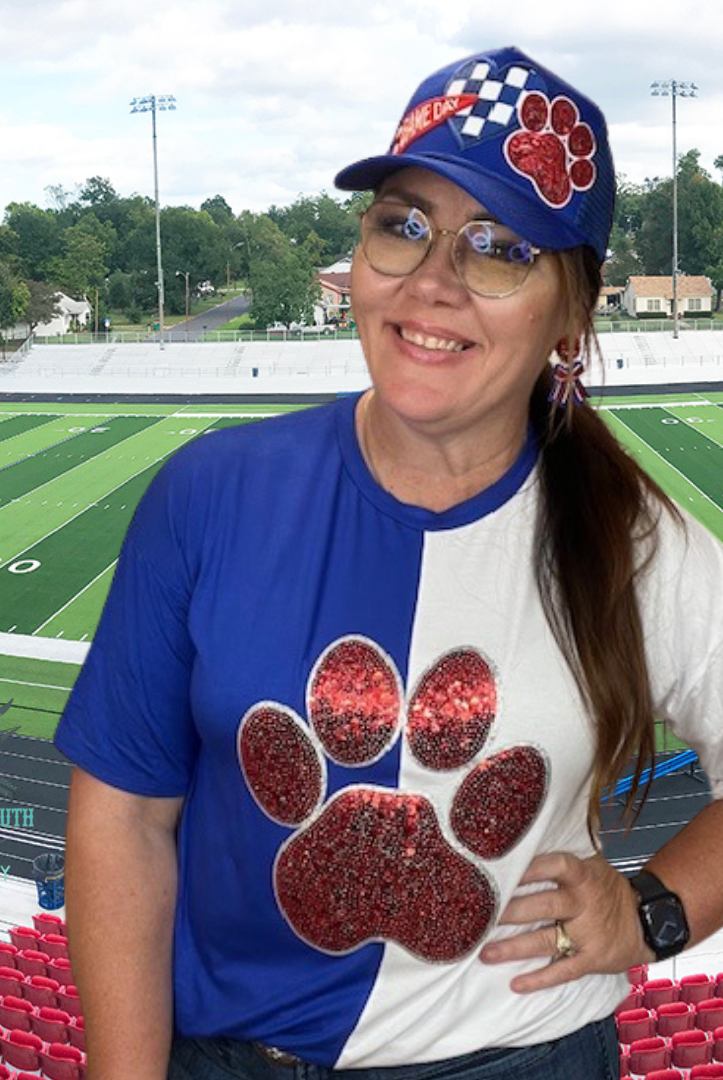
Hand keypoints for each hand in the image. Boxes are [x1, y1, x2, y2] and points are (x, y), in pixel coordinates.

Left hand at [478, 851, 654, 992]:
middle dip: (512, 911)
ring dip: (514, 948)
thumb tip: (524, 840)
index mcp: (583, 875)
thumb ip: (562, 858)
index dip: (532, 867)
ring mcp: (589, 933)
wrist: (649, 920)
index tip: (505, 869)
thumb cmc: (607, 888)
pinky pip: (563, 971)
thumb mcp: (593, 864)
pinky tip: (515, 983)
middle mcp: (584, 902)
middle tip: (481, 916)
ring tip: (485, 953)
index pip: (556, 865)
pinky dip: (539, 979)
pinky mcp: (592, 959)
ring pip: (547, 940)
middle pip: (545, 905)